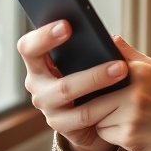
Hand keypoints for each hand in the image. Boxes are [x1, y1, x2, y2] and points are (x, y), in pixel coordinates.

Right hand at [17, 20, 122, 150]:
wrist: (93, 119)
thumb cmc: (90, 81)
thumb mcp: (88, 62)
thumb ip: (93, 48)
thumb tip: (113, 40)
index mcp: (38, 63)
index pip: (28, 46)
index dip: (43, 35)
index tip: (67, 25)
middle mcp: (37, 84)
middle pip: (47, 71)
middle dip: (73, 55)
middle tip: (109, 54)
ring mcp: (47, 106)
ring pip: (66, 91)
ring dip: (95, 79)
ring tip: (121, 69)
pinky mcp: (59, 125)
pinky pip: (81, 116)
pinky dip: (102, 106)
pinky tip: (120, 97)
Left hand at [17, 22, 150, 150]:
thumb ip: (130, 55)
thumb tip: (109, 38)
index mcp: (139, 70)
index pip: (99, 70)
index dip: (90, 77)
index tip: (83, 79)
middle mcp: (134, 90)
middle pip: (92, 96)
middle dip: (93, 102)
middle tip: (105, 104)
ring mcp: (131, 114)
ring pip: (95, 117)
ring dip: (103, 120)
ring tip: (128, 118)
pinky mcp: (130, 137)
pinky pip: (105, 134)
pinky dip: (112, 135)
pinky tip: (134, 132)